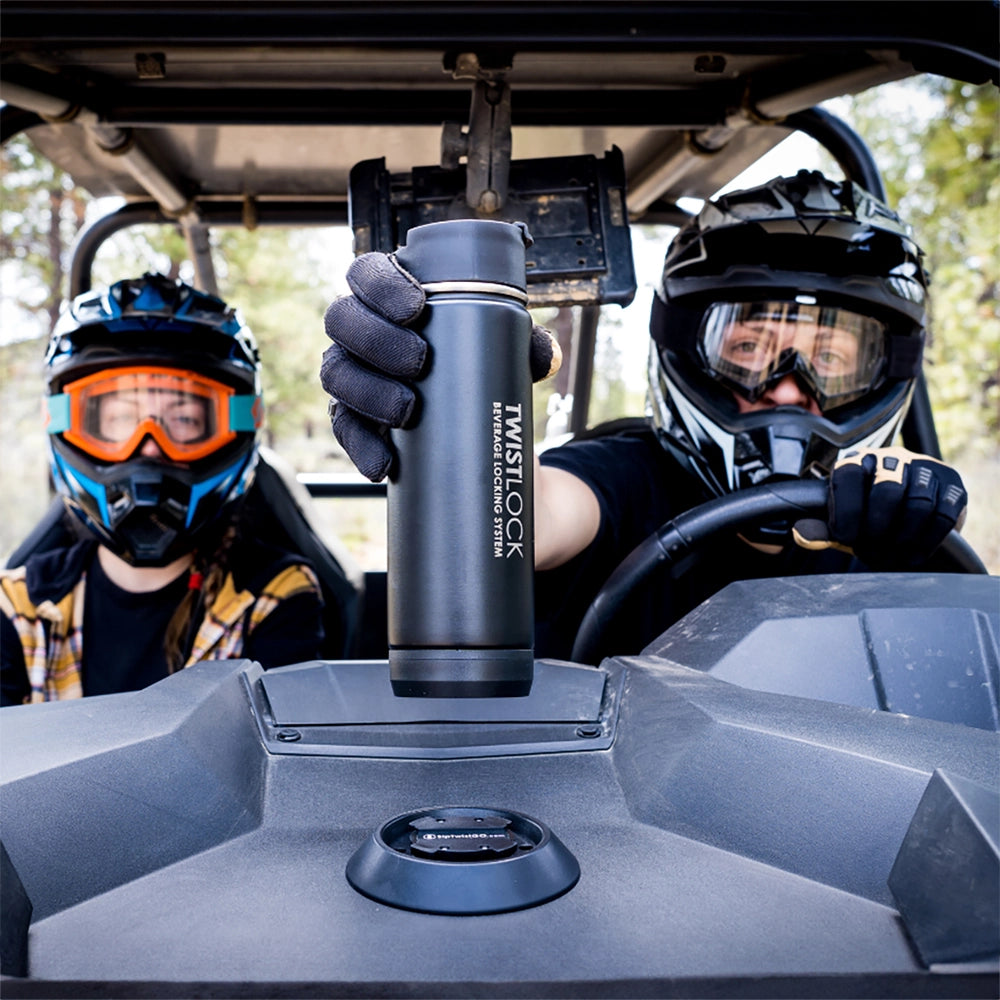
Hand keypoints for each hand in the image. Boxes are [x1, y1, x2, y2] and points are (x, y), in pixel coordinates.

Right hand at [321, 252, 560, 480]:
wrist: (475, 435)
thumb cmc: (477, 371)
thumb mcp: (503, 354)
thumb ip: (524, 346)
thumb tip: (546, 355)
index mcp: (390, 298)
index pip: (368, 273)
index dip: (381, 284)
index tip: (417, 306)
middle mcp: (361, 331)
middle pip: (342, 319)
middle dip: (377, 338)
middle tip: (419, 360)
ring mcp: (352, 375)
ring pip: (336, 374)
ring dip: (368, 391)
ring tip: (407, 412)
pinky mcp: (352, 421)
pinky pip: (345, 430)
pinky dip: (363, 447)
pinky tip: (383, 462)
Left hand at [792, 446, 967, 568]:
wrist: (908, 518)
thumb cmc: (868, 520)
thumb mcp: (843, 524)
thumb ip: (822, 529)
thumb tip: (800, 533)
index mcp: (857, 461)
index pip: (849, 475)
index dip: (846, 510)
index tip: (845, 537)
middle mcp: (892, 458)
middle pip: (887, 490)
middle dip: (877, 528)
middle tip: (870, 550)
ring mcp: (925, 469)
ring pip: (918, 503)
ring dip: (902, 538)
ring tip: (890, 555)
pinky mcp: (952, 485)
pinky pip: (943, 515)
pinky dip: (926, 541)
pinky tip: (913, 555)